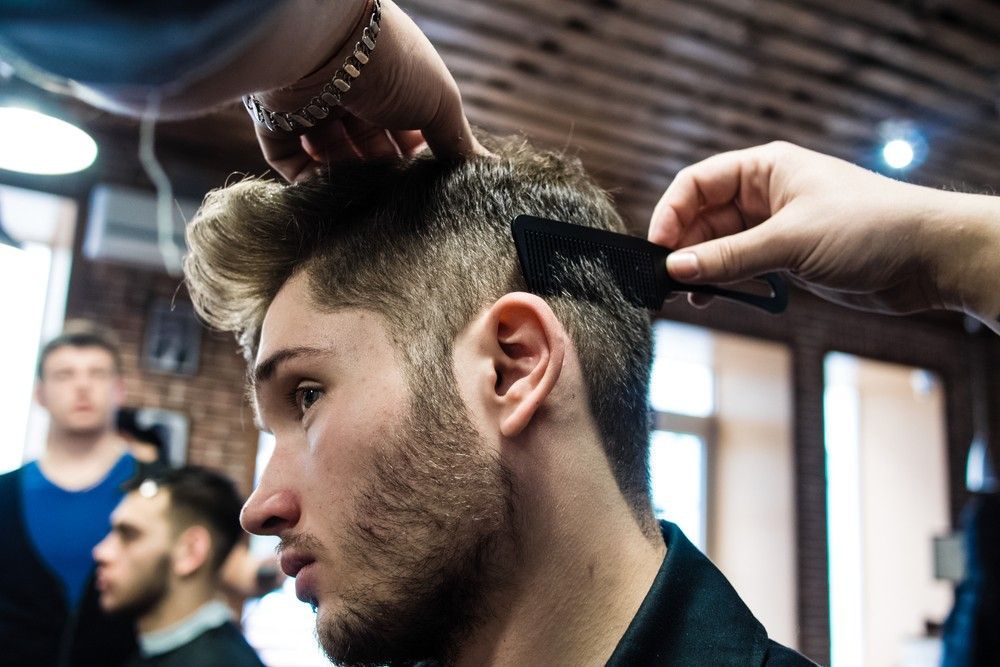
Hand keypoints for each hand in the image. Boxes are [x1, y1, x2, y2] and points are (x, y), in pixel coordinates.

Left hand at [253, 0, 482, 181]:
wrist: (322, 42)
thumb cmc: (392, 62)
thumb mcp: (440, 103)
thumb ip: (458, 140)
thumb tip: (489, 171)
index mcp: (391, 81)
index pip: (404, 129)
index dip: (415, 158)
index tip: (427, 187)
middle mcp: (351, 91)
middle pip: (367, 146)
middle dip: (381, 174)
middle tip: (396, 202)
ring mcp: (312, 105)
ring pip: (331, 157)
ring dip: (348, 181)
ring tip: (365, 201)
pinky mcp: (278, 121)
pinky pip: (292, 162)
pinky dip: (309, 183)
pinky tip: (331, 196)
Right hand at [648, 141, 999, 328]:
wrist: (928, 256)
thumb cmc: (870, 227)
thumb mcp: (791, 241)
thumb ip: (729, 257)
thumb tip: (676, 269)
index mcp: (764, 169)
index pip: (697, 184)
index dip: (670, 214)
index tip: (656, 250)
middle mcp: (765, 193)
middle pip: (702, 217)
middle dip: (682, 247)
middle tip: (664, 282)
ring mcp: (774, 225)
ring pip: (718, 245)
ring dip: (700, 268)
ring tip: (686, 296)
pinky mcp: (786, 256)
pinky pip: (740, 265)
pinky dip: (723, 281)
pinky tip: (712, 298)